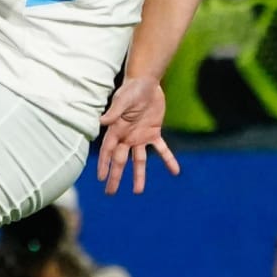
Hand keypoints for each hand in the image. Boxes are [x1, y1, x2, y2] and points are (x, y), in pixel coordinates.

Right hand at [97, 77, 178, 195]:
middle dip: (116, 176)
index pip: (109, 151)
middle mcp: (126, 137)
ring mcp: (139, 137)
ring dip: (139, 175)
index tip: (101, 179)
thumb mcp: (122, 99)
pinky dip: (168, 160)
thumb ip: (114, 111)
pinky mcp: (153, 133)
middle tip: (111, 192)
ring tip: (138, 191)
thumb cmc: (131, 89)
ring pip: (139, 160)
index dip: (104, 165)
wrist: (146, 83)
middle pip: (120, 161)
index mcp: (116, 130)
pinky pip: (161, 149)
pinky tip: (175, 171)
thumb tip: (102, 122)